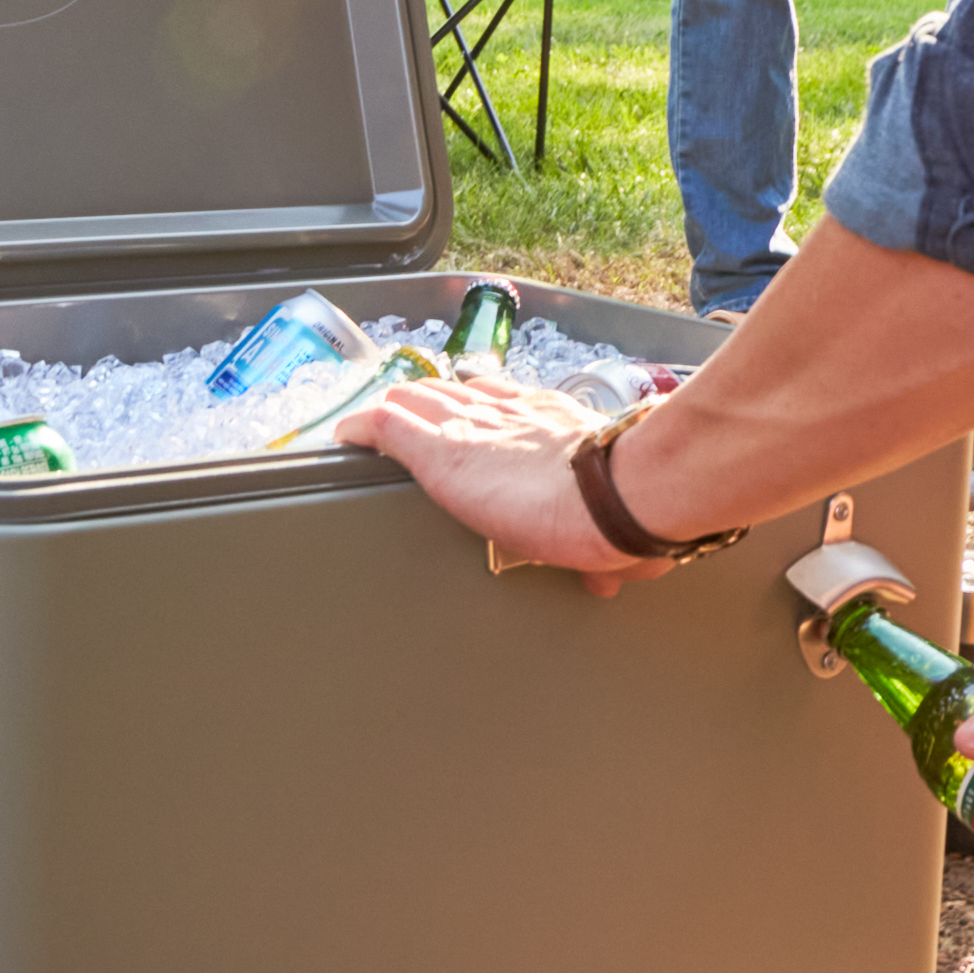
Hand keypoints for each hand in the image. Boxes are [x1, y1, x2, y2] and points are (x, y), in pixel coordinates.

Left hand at [336, 379, 668, 596]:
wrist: (616, 495)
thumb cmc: (627, 508)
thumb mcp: (613, 527)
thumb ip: (603, 551)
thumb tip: (608, 580)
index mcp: (552, 425)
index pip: (503, 400)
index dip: (478, 406)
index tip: (468, 418)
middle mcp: (509, 414)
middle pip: (454, 391)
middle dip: (431, 402)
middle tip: (412, 419)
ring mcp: (470, 427)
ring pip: (416, 399)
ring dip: (396, 411)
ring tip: (374, 427)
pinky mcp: (437, 449)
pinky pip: (385, 423)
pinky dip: (362, 428)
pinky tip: (346, 436)